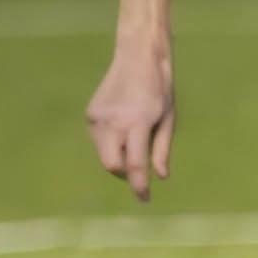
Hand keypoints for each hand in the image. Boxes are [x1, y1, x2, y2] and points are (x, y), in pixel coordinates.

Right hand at [86, 43, 174, 200]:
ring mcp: (97, 118)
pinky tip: (122, 130)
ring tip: (134, 141)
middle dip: (125, 174)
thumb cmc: (160, 89)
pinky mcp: (89, 115)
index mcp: (136, 123)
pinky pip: (99, 141)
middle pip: (111, 165)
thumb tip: (160, 177)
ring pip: (103, 154)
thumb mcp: (168, 119)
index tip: (145, 199)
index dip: (139, 185)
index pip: (135, 164)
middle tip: (139, 172)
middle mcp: (112, 122)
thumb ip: (162, 149)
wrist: (137, 58)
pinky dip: (110, 144)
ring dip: (118, 157)